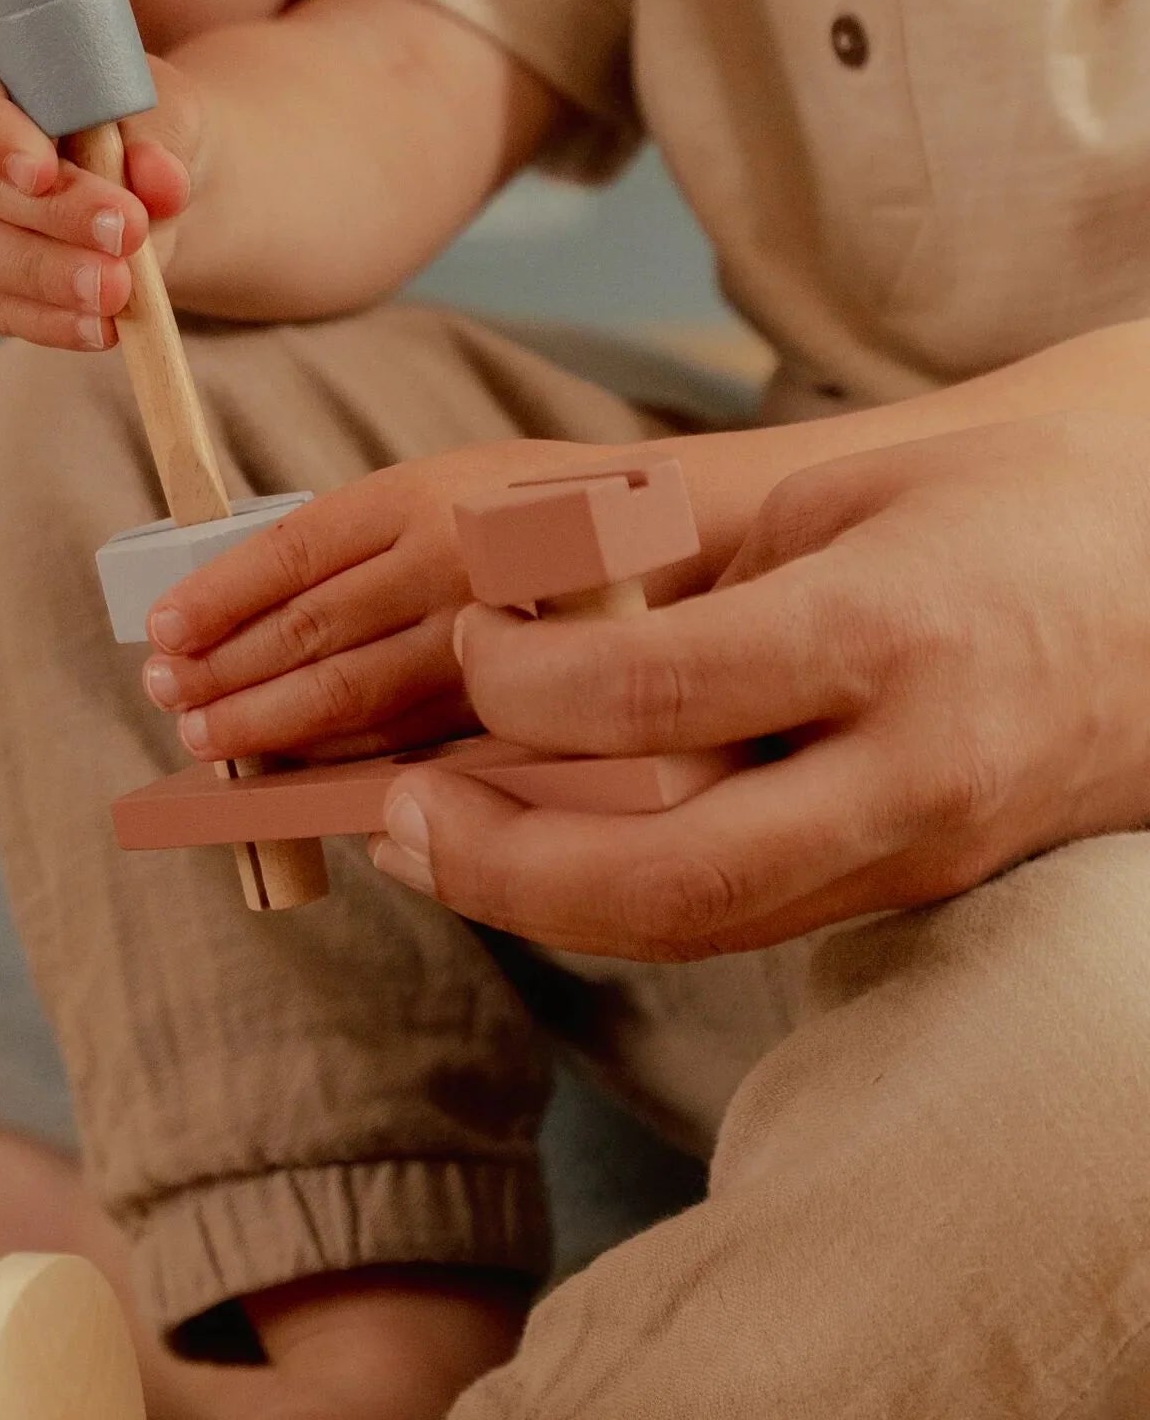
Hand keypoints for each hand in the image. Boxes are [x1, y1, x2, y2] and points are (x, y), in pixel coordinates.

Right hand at [0, 34, 201, 347]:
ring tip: (117, 291)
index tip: (42, 172)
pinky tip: (101, 328)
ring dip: (47, 278)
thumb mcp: (164, 115)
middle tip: (125, 234)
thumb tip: (163, 182)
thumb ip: (162, 139)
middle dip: (51, 217)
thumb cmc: (138, 132)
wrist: (140, 192)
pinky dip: (48, 322)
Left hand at [141, 439, 658, 762]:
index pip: (293, 550)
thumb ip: (368, 542)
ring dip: (269, 720)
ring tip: (206, 735)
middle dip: (226, 670)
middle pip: (312, 628)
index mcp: (419, 492)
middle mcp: (450, 556)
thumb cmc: (547, 512)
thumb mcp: (453, 487)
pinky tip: (294, 763)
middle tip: (167, 696)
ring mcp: (487, 628)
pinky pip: (410, 734)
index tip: (160, 630)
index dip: (217, 596)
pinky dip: (342, 753)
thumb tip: (246, 609)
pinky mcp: (519, 691)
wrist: (693, 533)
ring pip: (356, 693)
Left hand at [371, 415, 1149, 956]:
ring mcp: (915, 851)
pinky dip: (614, 899)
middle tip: (398, 815)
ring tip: (428, 846)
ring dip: (539, 901)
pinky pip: (738, 916)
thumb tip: (545, 638)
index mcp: (887, 635)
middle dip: (504, 863)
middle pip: (671, 877)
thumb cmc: (1021, 510)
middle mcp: (906, 773)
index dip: (526, 683)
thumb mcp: (859, 493)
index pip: (660, 694)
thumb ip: (708, 577)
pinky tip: (530, 856)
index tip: (469, 641)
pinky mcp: (907, 885)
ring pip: (699, 926)